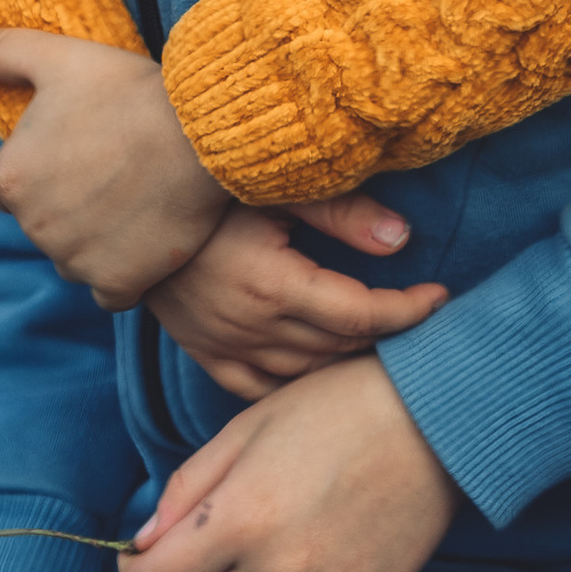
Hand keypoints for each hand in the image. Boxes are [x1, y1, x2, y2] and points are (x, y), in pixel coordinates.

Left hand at [0, 29, 231, 304]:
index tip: (74, 143)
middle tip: (108, 163)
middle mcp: (34, 229)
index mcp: (11, 179)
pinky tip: (143, 233)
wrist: (200, 134)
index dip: (38, 163)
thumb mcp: (58, 57)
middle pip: (38, 220)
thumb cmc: (128, 90)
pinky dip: (120, 270)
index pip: (5, 184)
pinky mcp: (117, 284)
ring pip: (70, 255)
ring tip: (131, 193)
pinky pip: (107, 291)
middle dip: (63, 199)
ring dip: (89, 235)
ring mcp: (76, 261)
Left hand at [118, 353, 459, 571]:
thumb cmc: (336, 407)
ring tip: (258, 558)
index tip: (138, 559)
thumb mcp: (248, 426)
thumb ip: (188, 488)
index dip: (137, 571)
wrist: (435, 419)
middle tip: (204, 546)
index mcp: (242, 520)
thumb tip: (145, 542)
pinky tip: (304, 568)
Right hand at [147, 200, 447, 399]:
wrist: (129, 200)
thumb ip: (341, 213)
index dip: (408, 310)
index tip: (441, 297)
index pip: (359, 315)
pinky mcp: (205, 351)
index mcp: (271, 285)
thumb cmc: (209, 181)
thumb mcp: (275, 185)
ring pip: (304, 375)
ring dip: (346, 362)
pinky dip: (297, 385)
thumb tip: (403, 240)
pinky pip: (259, 389)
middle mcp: (248, 326)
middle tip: (424, 319)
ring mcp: (223, 345)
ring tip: (385, 343)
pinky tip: (323, 373)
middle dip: (388, 336)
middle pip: (338, 348)